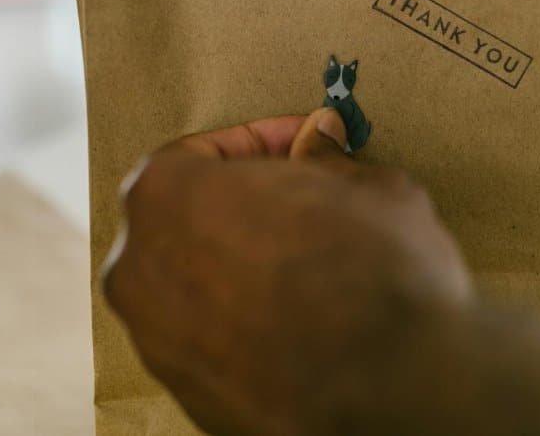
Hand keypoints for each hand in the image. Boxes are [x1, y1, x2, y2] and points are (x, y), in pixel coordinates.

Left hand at [102, 108, 471, 435]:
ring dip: (244, 267)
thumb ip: (326, 161)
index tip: (303, 144)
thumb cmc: (379, 274)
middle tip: (306, 201)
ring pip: (196, 285)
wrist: (399, 391)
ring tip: (310, 264)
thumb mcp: (365, 187)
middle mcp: (139, 271)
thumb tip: (320, 144)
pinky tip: (303, 318)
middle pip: (188, 221)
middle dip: (245, 207)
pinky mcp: (188, 397)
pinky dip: (247, 324)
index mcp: (166, 198)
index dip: (261, 143)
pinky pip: (212, 341)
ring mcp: (157, 343)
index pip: (199, 153)